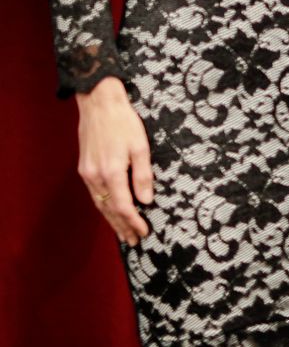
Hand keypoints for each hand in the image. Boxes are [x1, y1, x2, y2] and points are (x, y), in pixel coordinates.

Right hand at [75, 77, 151, 245]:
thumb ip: (143, 175)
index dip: (133, 221)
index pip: (124, 206)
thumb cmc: (124, 122)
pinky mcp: (84, 168)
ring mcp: (87, 173)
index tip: (144, 232)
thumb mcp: (140, 146)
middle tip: (134, 241)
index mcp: (111, 172)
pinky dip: (104, 207)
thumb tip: (146, 200)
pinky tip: (111, 212)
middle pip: (109, 210)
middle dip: (122, 227)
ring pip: (100, 204)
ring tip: (124, 234)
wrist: (99, 105)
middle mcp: (95, 176)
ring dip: (112, 220)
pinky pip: (94, 194)